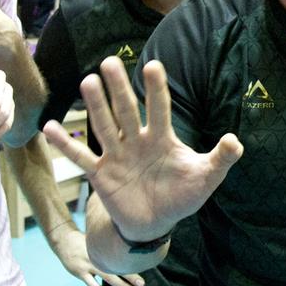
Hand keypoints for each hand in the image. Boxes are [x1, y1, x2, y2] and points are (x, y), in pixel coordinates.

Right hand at [43, 56, 241, 244]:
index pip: (160, 109)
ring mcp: (117, 156)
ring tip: (88, 82)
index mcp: (163, 138)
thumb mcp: (205, 178)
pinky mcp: (101, 175)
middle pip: (127, 110)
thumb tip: (235, 140)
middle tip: (110, 62)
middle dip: (120, 89)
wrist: (156, 223)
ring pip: (105, 127)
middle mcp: (137, 141)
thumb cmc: (182, 195)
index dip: (157, 89)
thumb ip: (220, 159)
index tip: (154, 65)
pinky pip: (81, 158)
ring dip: (96, 107)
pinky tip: (49, 128)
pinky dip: (66, 144)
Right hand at [49, 226, 145, 285]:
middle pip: (117, 267)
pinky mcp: (80, 273)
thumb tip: (127, 252)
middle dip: (131, 276)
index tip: (145, 266)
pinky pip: (93, 285)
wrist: (64, 241)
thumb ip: (109, 246)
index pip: (120, 255)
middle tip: (142, 284)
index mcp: (102, 247)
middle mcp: (97, 256)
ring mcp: (88, 265)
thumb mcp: (98, 240)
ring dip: (121, 285)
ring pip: (108, 277)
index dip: (133, 262)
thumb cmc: (85, 242)